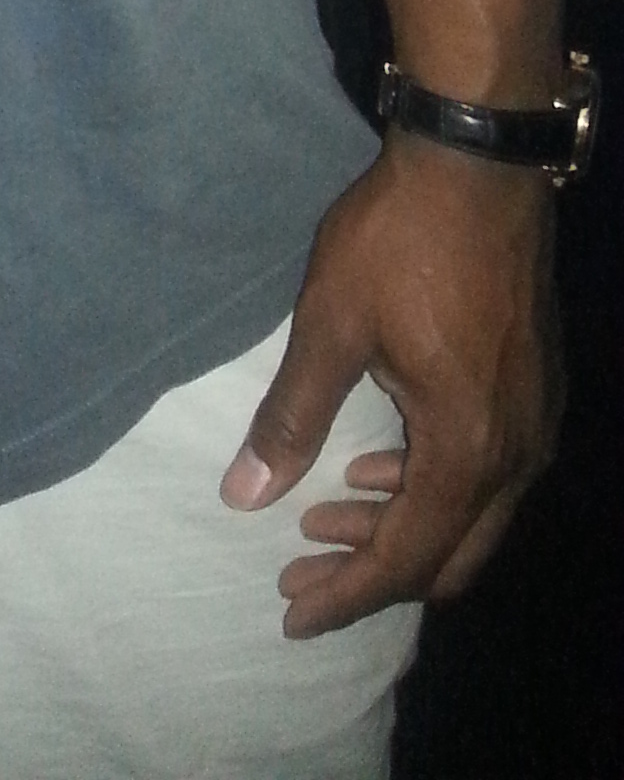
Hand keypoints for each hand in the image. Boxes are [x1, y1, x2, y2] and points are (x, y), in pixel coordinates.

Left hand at [218, 137, 561, 634]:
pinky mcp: (535, 393)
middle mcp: (517, 456)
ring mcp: (536, 426)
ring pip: (471, 519)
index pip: (405, 559)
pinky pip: (487, 478)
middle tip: (298, 574)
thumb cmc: (397, 241)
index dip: (346, 595)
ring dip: (400, 530)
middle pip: (448, 557)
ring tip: (322, 520)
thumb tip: (244, 498)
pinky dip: (429, 489)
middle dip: (372, 576)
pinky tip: (378, 467)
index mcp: (467, 450)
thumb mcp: (330, 326)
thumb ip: (292, 417)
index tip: (291, 614)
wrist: (478, 166)